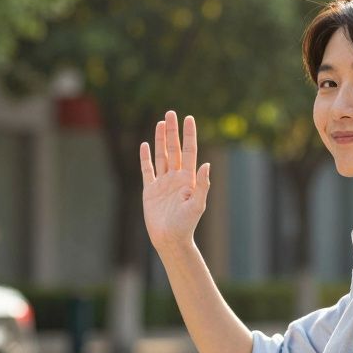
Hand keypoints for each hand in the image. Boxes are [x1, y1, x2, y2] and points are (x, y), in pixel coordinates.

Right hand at [141, 111, 210, 252]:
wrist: (170, 239)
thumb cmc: (186, 225)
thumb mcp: (197, 204)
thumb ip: (203, 184)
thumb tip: (206, 164)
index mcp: (188, 179)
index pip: (189, 151)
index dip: (189, 135)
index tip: (189, 118)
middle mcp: (176, 178)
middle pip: (174, 149)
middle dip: (173, 131)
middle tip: (171, 113)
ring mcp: (163, 183)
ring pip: (161, 156)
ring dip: (160, 139)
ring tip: (161, 123)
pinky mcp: (150, 190)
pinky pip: (147, 170)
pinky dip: (146, 157)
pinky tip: (146, 145)